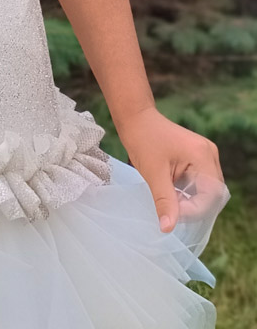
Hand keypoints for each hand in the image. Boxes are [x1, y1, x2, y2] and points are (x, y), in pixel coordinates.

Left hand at [115, 105, 224, 232]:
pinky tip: (170, 194)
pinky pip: (197, 183)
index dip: (195, 210)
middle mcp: (209, 155)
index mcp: (203, 155)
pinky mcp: (196, 158)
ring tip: (168, 201)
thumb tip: (168, 228)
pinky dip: (186, 192)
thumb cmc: (142, 139)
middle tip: (171, 211)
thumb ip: (164, 201)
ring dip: (189, 200)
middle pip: (211, 194)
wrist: (135, 117)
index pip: (211, 195)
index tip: (173, 216)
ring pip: (204, 190)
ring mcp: (204, 155)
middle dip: (193, 206)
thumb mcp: (153, 173)